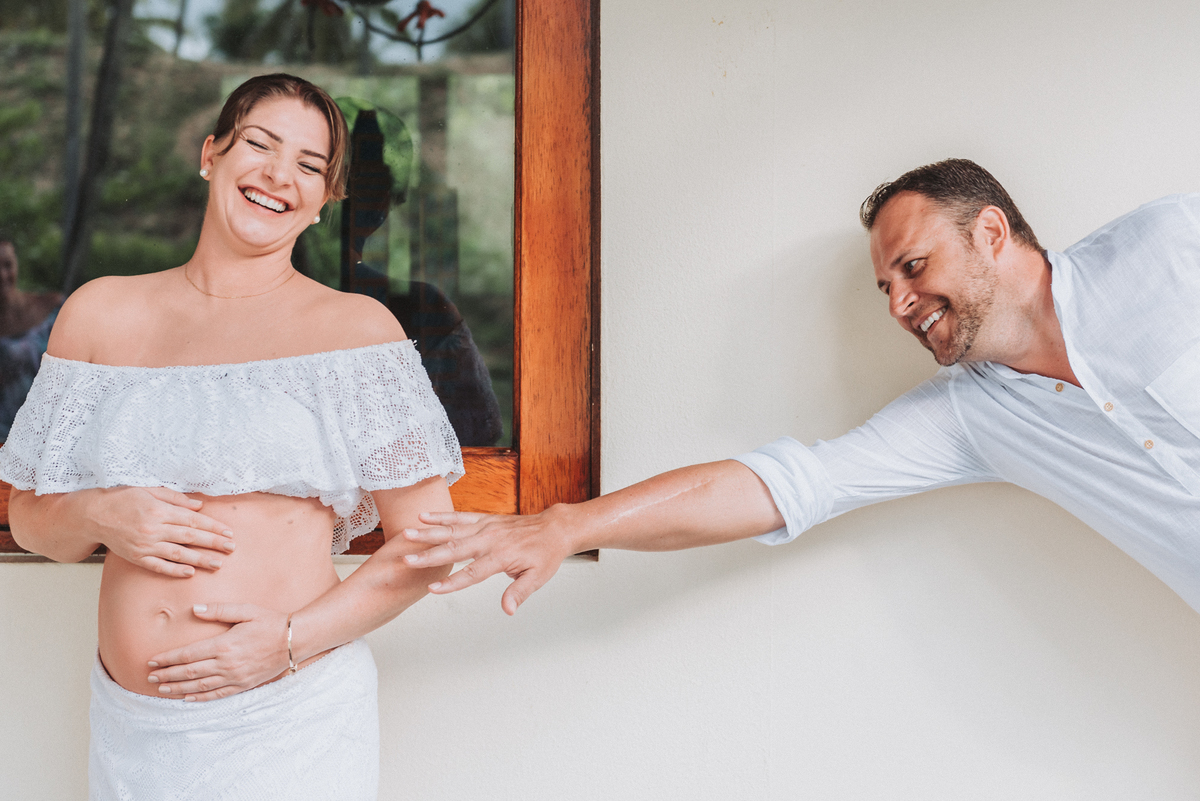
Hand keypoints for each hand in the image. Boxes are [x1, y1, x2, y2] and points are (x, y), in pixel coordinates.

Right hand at [85, 486, 234, 577]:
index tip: (228, 532)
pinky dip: (175, 570)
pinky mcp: (136, 557)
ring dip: (200, 559)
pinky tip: (190, 573)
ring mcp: (144, 545)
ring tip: (218, 563)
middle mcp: (153, 528)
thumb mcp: (150, 490)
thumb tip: (200, 506)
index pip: (193, 520)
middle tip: (231, 548)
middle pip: (190, 537)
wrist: (93, 515)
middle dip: (213, 543)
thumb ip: (176, 498)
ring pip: (178, 553)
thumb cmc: (122, 499)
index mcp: (159, 510)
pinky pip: (158, 566)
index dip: (213, 527)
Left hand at [146, 603, 288, 701]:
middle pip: (189, 672)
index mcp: (224, 645)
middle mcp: (227, 664)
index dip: (168, 659)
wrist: (294, 640)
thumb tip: (195, 610)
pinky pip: (217, 694)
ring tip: (162, 689)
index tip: (152, 661)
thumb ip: (219, 610)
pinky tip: (188, 699)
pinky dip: (200, 698)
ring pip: (200, 686)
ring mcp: (235, 677)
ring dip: (178, 688)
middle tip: (150, 676)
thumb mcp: (246, 610)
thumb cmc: (270, 622)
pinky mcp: (243, 685)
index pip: (188, 654)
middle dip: (167, 675)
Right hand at [402, 509, 576, 614]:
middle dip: (430, 555)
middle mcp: (490, 539)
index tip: (433, 589)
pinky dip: (442, 516)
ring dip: (429, 532)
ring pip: (453, 530)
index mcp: (501, 556)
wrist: (554, 528)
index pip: (473, 573)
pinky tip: (424, 516)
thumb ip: (520, 592)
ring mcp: (486, 527)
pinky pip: (460, 517)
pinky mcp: (485, 519)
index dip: (453, 582)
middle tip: (407, 559)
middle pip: (455, 549)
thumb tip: (508, 610)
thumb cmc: (545, 554)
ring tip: (407, 533)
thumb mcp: (538, 577)